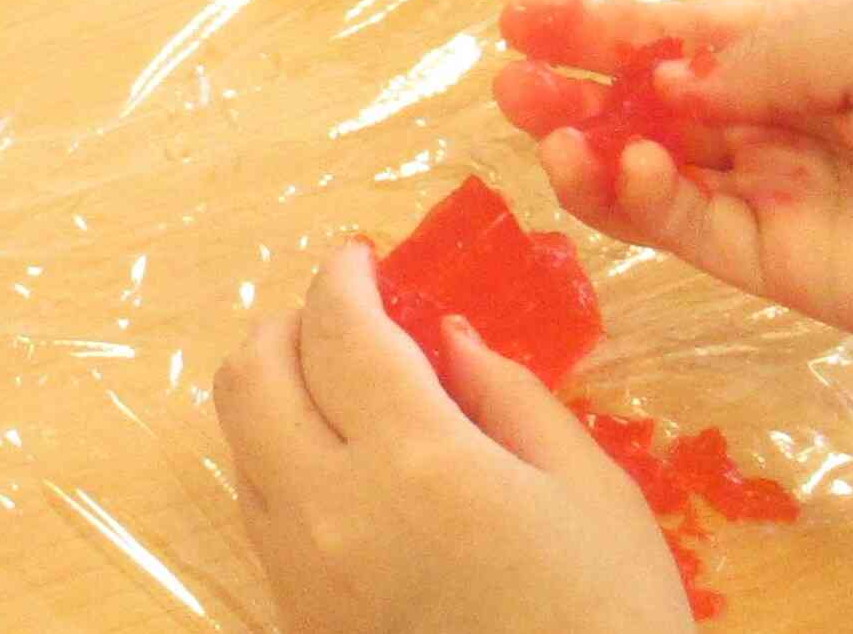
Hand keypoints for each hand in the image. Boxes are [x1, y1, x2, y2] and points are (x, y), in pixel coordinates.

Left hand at [213, 239, 694, 633]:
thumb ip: (507, 394)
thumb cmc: (609, 616)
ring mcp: (304, 576)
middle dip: (289, 324)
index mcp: (415, 462)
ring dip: (278, 393)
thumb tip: (445, 337)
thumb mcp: (587, 489)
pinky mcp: (300, 622)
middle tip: (343, 314)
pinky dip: (285, 462)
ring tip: (345, 388)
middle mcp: (332, 513)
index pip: (337, 330)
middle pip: (252, 378)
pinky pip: (261, 514)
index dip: (342, 275)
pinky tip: (348, 465)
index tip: (360, 255)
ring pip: (242, 445)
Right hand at [496, 0, 852, 370]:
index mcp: (804, 43)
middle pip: (650, 101)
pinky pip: (691, 230)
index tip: (520, 16)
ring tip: (545, 131)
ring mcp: (776, 193)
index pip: (681, 30)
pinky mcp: (785, 265)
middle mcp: (776, 115)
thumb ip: (760, 51)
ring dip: (594, 149)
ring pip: (655, 170)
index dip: (600, 23)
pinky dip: (643, 202)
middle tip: (508, 81)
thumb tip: (665, 64)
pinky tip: (627, 171)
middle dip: (576, 88)